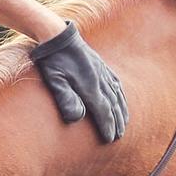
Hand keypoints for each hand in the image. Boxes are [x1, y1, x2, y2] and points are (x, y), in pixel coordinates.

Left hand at [29, 21, 127, 142]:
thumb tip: (78, 117)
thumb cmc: (51, 61)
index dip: (107, 126)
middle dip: (117, 122)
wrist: (56, 36)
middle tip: (119, 136)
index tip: (110, 139)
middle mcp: (100, 79)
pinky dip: (120, 94)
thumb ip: (65, 99)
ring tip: (124, 123)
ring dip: (121, 110)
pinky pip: (115, 82)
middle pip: (112, 105)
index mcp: (89, 86)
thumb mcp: (53, 80)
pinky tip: (121, 100)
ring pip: (116, 94)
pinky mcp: (100, 65)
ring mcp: (102, 71)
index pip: (102, 111)